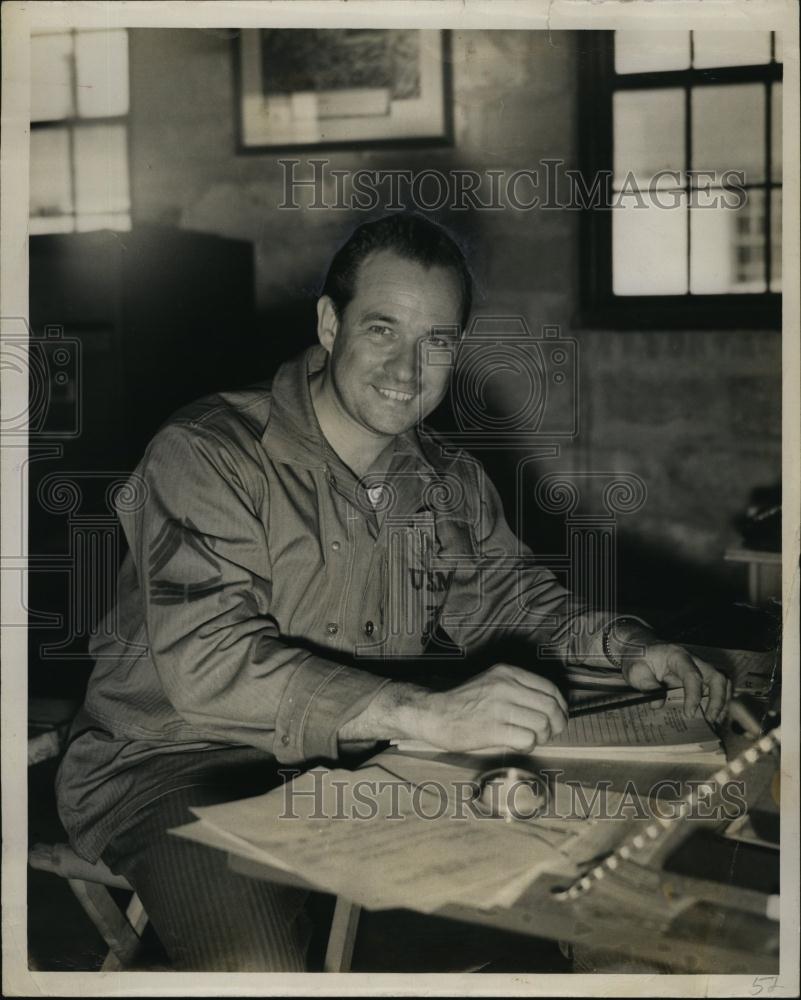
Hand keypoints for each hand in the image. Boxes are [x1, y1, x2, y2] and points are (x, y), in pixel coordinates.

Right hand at [419, 663, 567, 752]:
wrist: (434, 713)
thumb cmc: (463, 702)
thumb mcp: (492, 682)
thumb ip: (518, 688)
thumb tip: (549, 707)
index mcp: (508, 672)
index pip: (550, 688)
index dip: (561, 706)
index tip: (559, 716)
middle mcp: (506, 686)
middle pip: (551, 708)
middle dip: (556, 724)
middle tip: (550, 733)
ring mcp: (500, 707)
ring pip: (542, 725)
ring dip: (541, 737)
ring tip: (530, 739)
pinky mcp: (493, 729)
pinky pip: (527, 739)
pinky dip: (528, 746)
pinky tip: (518, 745)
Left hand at [621, 642, 730, 722]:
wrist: (639, 648)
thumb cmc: (638, 659)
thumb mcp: (636, 672)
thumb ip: (648, 687)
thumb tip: (659, 704)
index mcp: (677, 655)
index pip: (692, 675)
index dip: (693, 696)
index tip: (688, 713)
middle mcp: (693, 659)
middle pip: (717, 676)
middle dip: (718, 699)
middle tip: (710, 719)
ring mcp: (698, 667)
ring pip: (722, 680)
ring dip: (723, 701)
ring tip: (715, 720)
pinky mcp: (699, 675)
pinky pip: (717, 686)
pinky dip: (720, 700)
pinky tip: (713, 715)